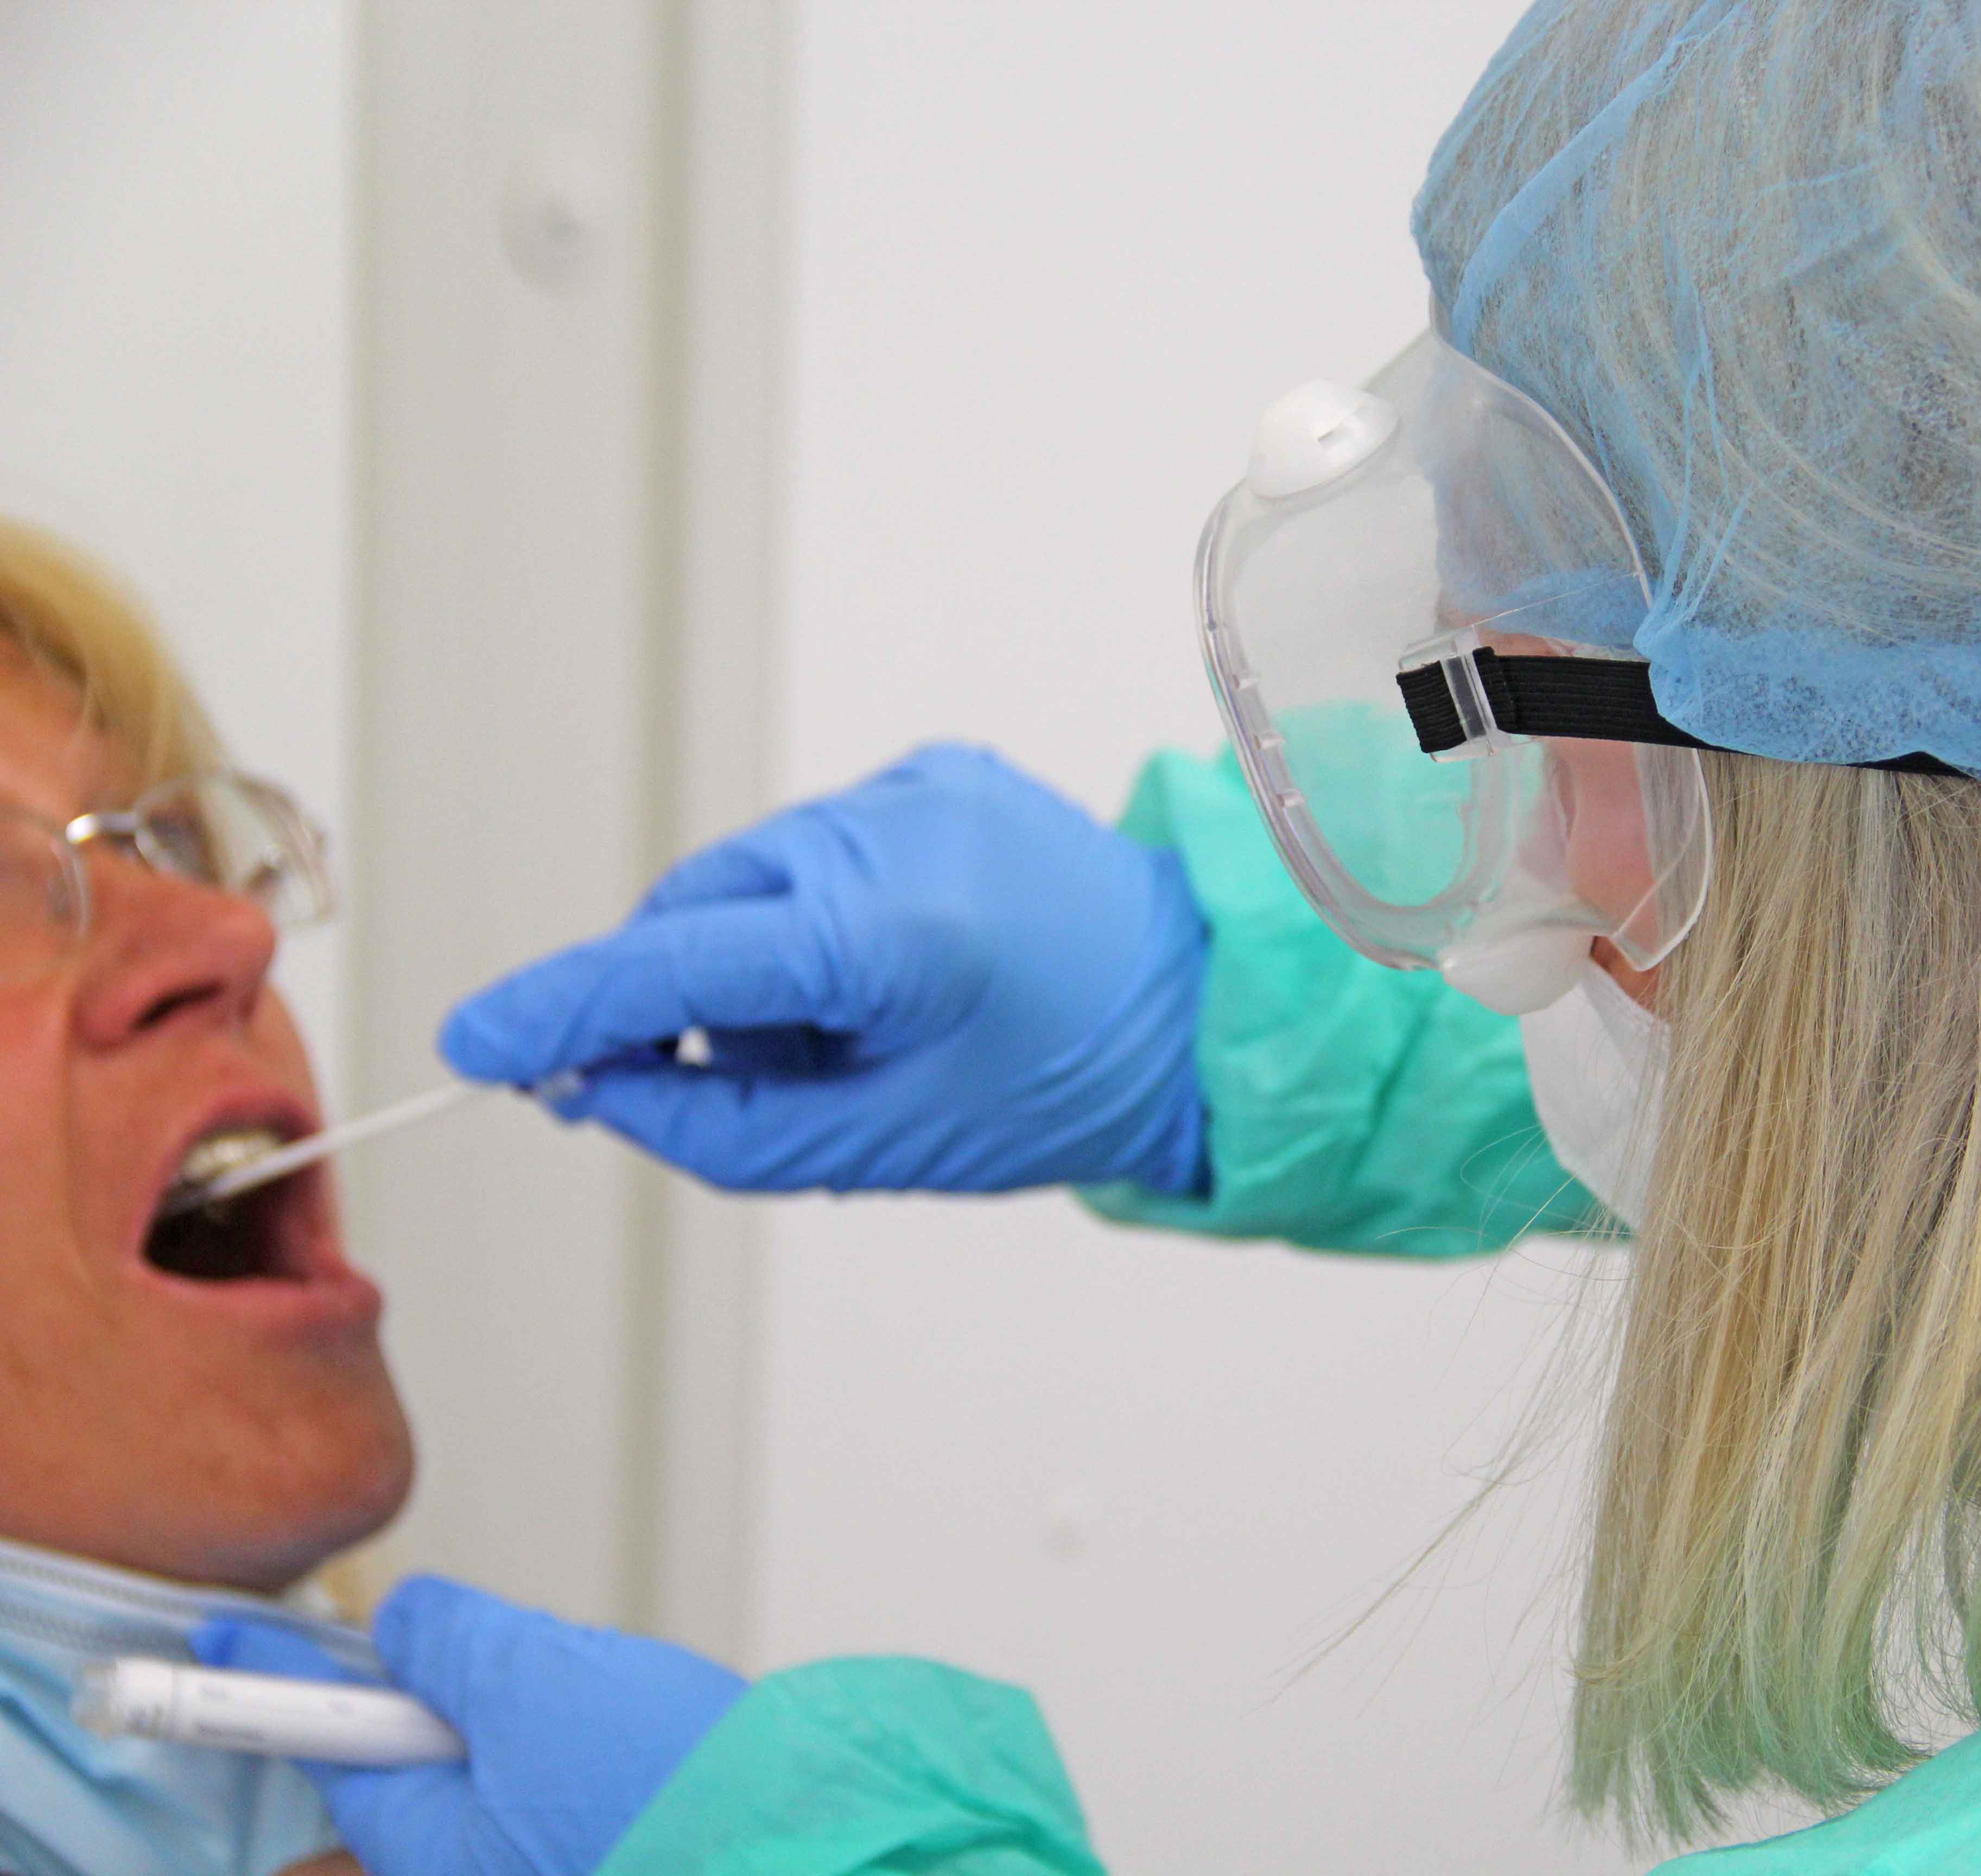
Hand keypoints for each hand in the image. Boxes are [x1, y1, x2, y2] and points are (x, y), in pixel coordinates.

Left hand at [195, 1577, 746, 1875]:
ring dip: (526, 1708)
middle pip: (413, 1761)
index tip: (221, 1636)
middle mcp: (466, 1862)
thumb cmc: (660, 1781)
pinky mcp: (595, 1842)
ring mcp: (531, 1854)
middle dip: (448, 1693)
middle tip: (501, 1654)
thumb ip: (451, 1641)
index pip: (325, 1742)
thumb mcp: (533, 1679)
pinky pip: (552, 1783)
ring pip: (493, 1762)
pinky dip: (577, 1736)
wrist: (800, 1831)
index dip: (272, 1678)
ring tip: (602, 1693)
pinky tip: (633, 1722)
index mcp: (425, 1838)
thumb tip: (409, 1618)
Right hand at [440, 743, 1208, 1193]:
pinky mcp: (941, 772)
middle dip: (688, 1003)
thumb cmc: (1066, 1087)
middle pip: (699, 911)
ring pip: (752, 879)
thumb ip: (722, 1127)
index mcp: (889, 928)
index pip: (673, 963)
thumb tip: (601, 1092)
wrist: (1204, 1008)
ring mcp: (919, 786)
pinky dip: (820, 916)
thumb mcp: (885, 1141)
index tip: (476, 1050)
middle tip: (741, 1080)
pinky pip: (824, 847)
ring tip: (859, 1031)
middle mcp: (894, 829)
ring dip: (761, 964)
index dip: (561, 1012)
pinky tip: (898, 971)